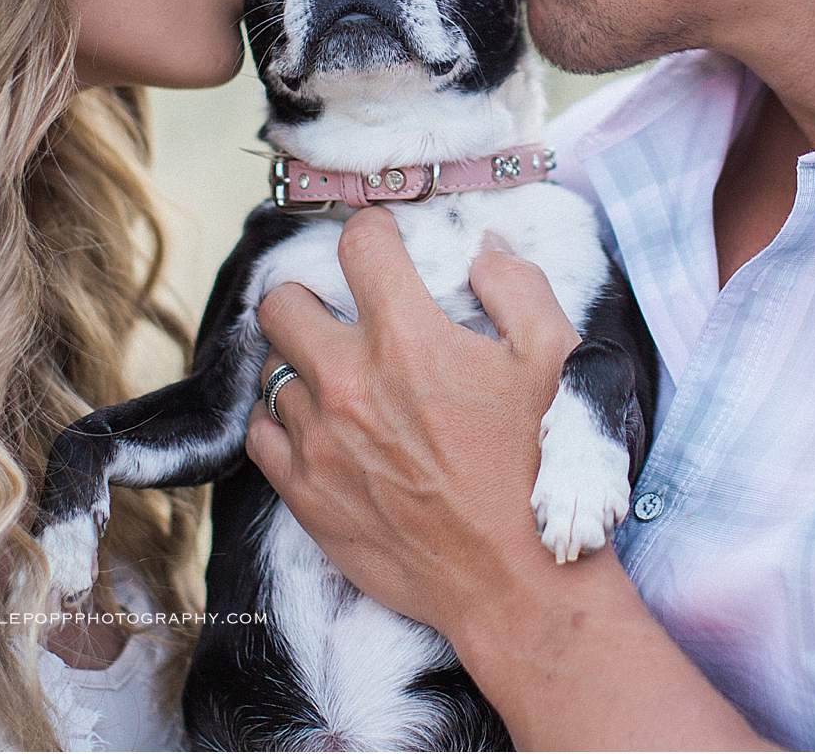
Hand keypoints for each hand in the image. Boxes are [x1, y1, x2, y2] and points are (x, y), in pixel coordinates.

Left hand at [245, 207, 580, 636]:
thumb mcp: (556, 361)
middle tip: (339, 311)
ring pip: (270, 368)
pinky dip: (281, 421)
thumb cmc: (538, 469)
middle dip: (311, 294)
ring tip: (333, 376)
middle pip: (282, 302)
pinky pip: (259, 433)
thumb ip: (517, 287)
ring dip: (298, 363)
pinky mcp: (303, 493)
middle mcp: (348, 381)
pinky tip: (315, 425)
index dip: (373, 233)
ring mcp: (318, 439)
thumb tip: (481, 250)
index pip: (358, 245)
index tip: (381, 244)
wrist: (514, 580)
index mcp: (408, 338)